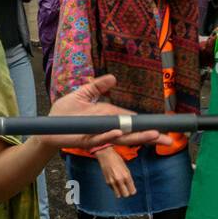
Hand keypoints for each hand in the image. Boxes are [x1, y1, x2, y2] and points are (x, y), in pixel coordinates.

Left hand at [42, 74, 168, 150]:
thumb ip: (97, 86)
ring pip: (120, 138)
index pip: (132, 122)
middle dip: (151, 136)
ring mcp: (98, 136)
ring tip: (153, 135)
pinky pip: (100, 139)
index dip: (148, 125)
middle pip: (132, 134)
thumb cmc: (65, 112)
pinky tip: (119, 133)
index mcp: (109, 119)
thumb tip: (113, 78)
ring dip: (136, 137)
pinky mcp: (86, 141)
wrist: (48, 125)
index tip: (165, 128)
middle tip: (170, 140)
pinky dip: (109, 136)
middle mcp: (107, 129)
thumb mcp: (83, 94)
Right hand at [97, 147, 135, 197]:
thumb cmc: (117, 160)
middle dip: (126, 193)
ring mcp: (112, 182)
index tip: (131, 188)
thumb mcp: (126, 169)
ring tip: (120, 187)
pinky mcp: (107, 182)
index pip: (132, 191)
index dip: (132, 190)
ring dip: (120, 192)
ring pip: (118, 195)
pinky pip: (113, 190)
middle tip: (126, 188)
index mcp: (126, 176)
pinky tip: (114, 181)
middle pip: (126, 195)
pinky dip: (115, 188)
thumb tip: (130, 187)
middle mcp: (120, 180)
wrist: (106, 156)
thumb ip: (128, 178)